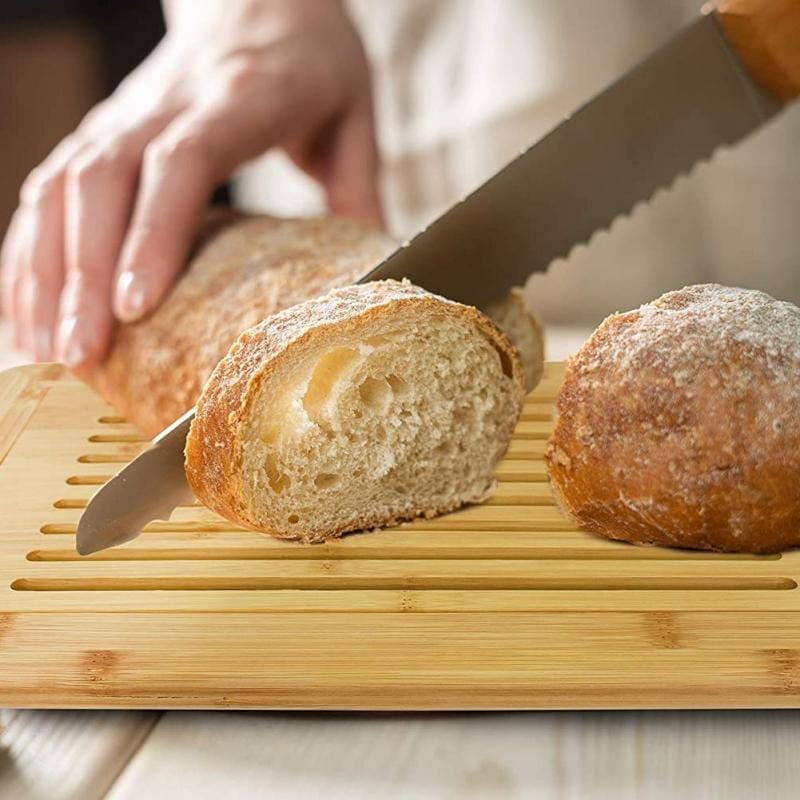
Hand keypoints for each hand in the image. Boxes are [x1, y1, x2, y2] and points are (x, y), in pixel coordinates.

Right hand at [0, 0, 381, 368]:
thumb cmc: (310, 57)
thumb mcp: (354, 114)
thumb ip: (361, 190)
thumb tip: (375, 276)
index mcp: (239, 98)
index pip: (182, 163)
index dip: (153, 233)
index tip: (135, 306)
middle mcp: (164, 105)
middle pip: (103, 183)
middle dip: (81, 275)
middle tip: (81, 357)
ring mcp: (123, 116)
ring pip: (60, 188)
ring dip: (43, 273)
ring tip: (45, 353)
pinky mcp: (101, 131)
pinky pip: (47, 189)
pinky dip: (29, 253)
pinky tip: (26, 310)